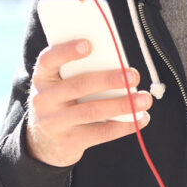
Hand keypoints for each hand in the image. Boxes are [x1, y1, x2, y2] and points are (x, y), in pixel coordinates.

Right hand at [25, 39, 152, 166]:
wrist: (43, 142)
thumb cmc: (61, 100)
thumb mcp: (59, 83)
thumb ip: (78, 71)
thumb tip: (116, 61)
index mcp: (42, 77)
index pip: (48, 60)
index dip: (67, 51)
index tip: (89, 44)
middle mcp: (43, 100)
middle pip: (79, 86)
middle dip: (109, 80)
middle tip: (134, 76)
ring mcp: (54, 123)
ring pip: (92, 111)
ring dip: (122, 104)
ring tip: (144, 99)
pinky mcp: (69, 142)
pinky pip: (100, 133)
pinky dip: (123, 125)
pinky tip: (140, 118)